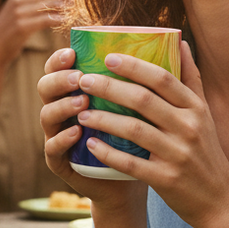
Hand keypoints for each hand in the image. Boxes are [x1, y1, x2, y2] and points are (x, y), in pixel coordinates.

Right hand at [0, 0, 67, 68]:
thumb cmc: (11, 24)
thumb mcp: (20, 0)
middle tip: (77, 5)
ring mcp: (19, 12)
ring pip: (51, 5)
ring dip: (66, 9)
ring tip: (73, 13)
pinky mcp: (22, 26)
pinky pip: (47, 20)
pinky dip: (59, 20)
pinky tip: (65, 22)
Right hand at [39, 47, 144, 211]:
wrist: (132, 184)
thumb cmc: (141, 140)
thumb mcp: (147, 108)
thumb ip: (155, 78)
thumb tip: (181, 43)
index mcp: (78, 91)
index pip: (59, 67)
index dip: (60, 58)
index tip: (74, 51)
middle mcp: (64, 110)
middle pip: (47, 86)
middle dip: (60, 79)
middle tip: (81, 77)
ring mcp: (59, 136)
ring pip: (47, 115)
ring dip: (63, 106)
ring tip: (82, 102)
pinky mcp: (60, 163)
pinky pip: (53, 149)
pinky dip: (63, 139)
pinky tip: (78, 132)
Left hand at [69, 42, 228, 227]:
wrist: (220, 199)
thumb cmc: (206, 151)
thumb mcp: (205, 113)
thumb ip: (191, 78)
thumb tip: (181, 41)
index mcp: (195, 108)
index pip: (162, 78)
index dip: (134, 66)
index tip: (108, 56)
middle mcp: (188, 127)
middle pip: (143, 100)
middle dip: (109, 88)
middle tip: (84, 80)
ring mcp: (177, 154)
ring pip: (133, 130)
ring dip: (103, 119)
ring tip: (82, 113)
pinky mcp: (166, 179)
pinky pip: (131, 163)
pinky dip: (109, 153)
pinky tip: (91, 144)